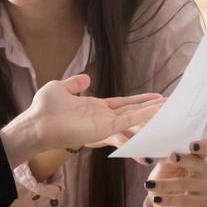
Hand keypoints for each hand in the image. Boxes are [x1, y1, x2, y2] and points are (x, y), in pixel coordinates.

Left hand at [22, 74, 163, 150]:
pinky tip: (155, 111)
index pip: (123, 103)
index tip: (155, 97)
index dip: (139, 100)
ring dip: (150, 112)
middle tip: (170, 103)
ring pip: (133, 117)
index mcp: (95, 107)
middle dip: (150, 107)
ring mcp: (104, 124)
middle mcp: (103, 116)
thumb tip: (86, 78)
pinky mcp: (103, 129)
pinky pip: (126, 121)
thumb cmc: (44, 109)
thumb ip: (75, 84)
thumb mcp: (60, 88)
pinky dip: (141, 116)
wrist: (36, 124)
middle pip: (132, 111)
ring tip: (168, 108)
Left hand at [144, 141, 206, 206]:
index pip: (204, 150)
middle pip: (201, 165)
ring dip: (167, 184)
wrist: (161, 200)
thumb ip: (167, 160)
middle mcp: (204, 172)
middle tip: (171, 157)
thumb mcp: (163, 167)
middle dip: (186, 160)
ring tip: (150, 184)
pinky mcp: (200, 203)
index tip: (192, 145)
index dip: (201, 147)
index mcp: (197, 158)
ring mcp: (204, 188)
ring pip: (188, 184)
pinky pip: (185, 200)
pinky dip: (169, 200)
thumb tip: (166, 155)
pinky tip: (157, 199)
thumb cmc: (165, 177)